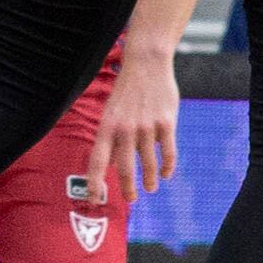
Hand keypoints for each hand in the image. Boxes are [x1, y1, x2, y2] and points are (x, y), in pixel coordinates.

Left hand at [87, 37, 178, 199]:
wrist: (147, 63)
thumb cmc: (127, 90)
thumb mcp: (111, 112)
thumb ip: (110, 138)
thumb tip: (110, 164)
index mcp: (107, 126)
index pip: (97, 161)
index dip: (94, 182)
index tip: (93, 200)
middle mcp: (125, 129)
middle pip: (125, 168)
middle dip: (128, 188)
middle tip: (131, 198)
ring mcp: (147, 126)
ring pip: (149, 163)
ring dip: (149, 180)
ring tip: (150, 188)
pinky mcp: (166, 123)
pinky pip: (168, 152)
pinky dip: (168, 167)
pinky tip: (166, 174)